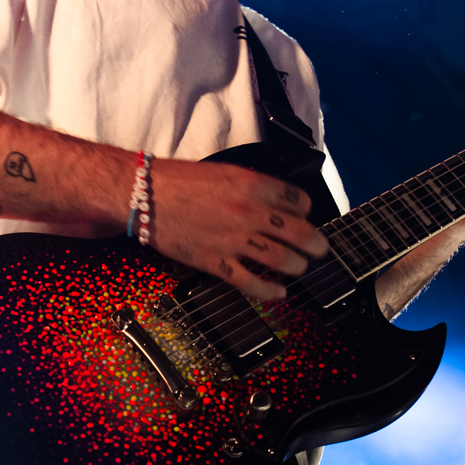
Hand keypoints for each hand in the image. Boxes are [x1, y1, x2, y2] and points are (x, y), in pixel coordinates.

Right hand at [148, 158, 328, 300]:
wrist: (144, 195)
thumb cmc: (179, 180)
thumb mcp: (224, 171)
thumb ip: (254, 186)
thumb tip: (278, 203)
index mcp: (252, 185)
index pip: (298, 201)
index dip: (306, 210)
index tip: (305, 216)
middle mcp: (248, 212)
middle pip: (298, 233)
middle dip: (316, 244)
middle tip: (320, 249)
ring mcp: (232, 239)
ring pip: (281, 259)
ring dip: (298, 266)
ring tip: (301, 267)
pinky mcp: (215, 261)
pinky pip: (250, 282)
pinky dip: (270, 291)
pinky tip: (280, 293)